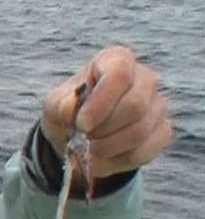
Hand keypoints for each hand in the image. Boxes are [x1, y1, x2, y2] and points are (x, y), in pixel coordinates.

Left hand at [41, 46, 172, 182]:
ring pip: (140, 130)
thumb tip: (72, 108)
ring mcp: (158, 104)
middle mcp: (144, 78)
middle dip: (103, 129)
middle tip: (84, 137)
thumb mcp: (54, 107)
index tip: (81, 124)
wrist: (78, 138)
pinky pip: (147, 149)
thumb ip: (60, 105)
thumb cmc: (68, 113)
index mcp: (116, 60)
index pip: (119, 73)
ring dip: (108, 146)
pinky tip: (107, 153)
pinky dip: (120, 158)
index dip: (101, 102)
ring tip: (91, 146)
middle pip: (135, 105)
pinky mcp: (163, 130)